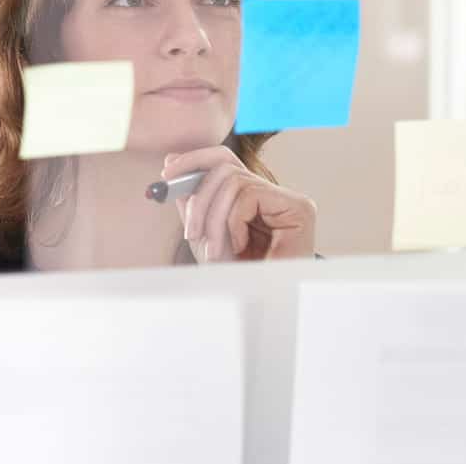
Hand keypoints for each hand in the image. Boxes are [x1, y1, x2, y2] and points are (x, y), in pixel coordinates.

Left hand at [163, 146, 316, 262]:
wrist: (259, 306)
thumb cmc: (235, 276)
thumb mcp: (205, 234)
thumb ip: (193, 200)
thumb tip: (172, 163)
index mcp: (255, 198)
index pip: (225, 160)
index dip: (194, 160)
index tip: (167, 174)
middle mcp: (275, 194)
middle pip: (225, 166)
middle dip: (199, 198)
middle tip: (190, 231)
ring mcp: (289, 200)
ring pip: (234, 180)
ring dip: (214, 218)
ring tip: (215, 251)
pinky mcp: (299, 209)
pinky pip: (249, 195)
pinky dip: (234, 221)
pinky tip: (240, 246)